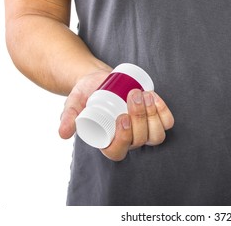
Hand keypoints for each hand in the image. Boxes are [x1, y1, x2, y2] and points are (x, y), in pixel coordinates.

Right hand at [59, 70, 173, 160]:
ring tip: (144, 95)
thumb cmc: (86, 95)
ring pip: (156, 135)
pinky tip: (154, 97)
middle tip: (133, 95)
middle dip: (140, 118)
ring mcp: (144, 131)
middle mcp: (129, 141)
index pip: (118, 151)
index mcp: (109, 144)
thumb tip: (63, 134)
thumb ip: (69, 117)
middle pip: (140, 140)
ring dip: (153, 115)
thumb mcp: (74, 104)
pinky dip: (164, 111)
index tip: (122, 117)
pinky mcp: (156, 120)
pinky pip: (167, 123)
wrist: (101, 80)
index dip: (124, 137)